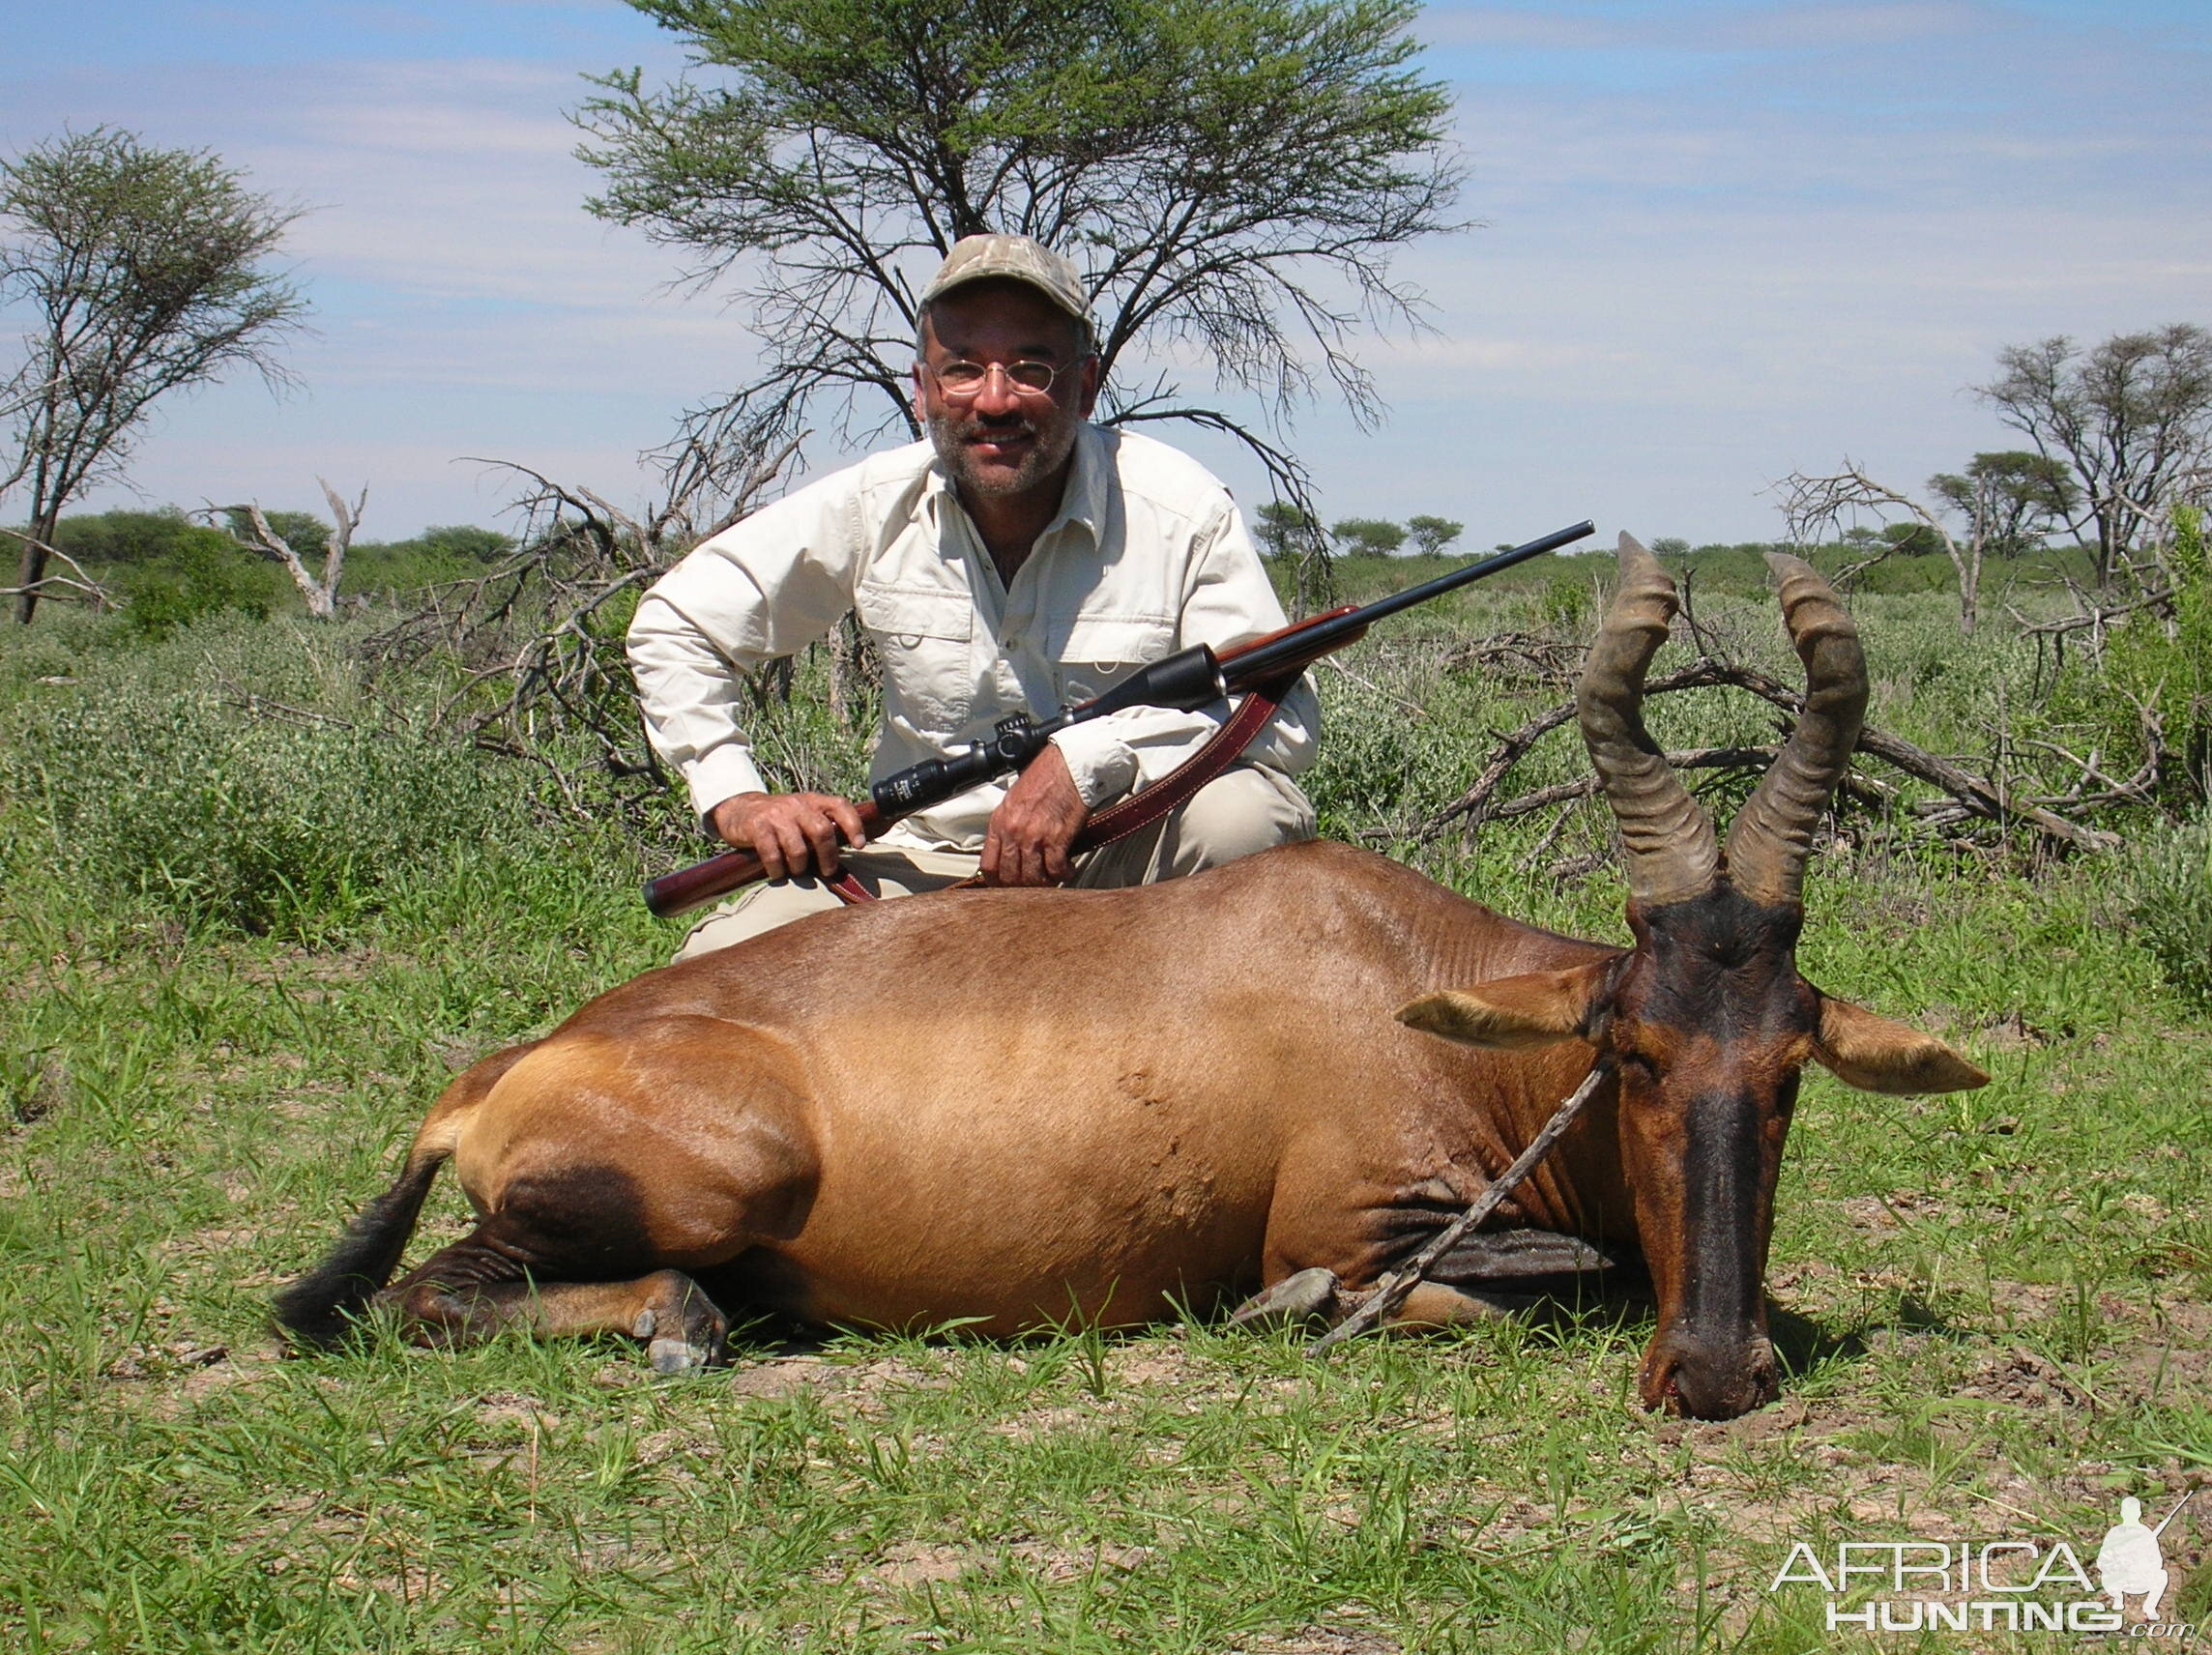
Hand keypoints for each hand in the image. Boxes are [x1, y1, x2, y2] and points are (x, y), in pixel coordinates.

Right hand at [709, 791, 867, 880]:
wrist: (738, 810)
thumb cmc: (779, 819)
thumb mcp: (803, 815)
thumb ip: (823, 826)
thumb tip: (851, 848)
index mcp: (813, 801)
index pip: (840, 805)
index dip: (853, 824)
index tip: (860, 845)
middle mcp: (797, 805)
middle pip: (822, 831)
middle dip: (828, 856)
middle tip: (828, 871)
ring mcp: (776, 815)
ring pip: (798, 848)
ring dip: (800, 867)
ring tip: (796, 871)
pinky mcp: (758, 827)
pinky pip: (772, 855)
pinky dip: (777, 869)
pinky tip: (777, 873)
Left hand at [982, 743, 1088, 886]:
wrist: (1068, 765)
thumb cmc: (1045, 777)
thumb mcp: (1014, 800)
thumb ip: (1008, 826)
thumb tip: (1009, 851)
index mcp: (999, 822)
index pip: (988, 865)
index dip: (997, 882)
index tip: (1007, 886)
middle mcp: (1013, 831)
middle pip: (1010, 877)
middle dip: (1023, 887)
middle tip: (1035, 885)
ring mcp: (1034, 836)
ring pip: (1033, 878)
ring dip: (1045, 883)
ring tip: (1053, 878)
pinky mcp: (1056, 837)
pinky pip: (1056, 869)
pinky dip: (1063, 874)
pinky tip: (1068, 869)